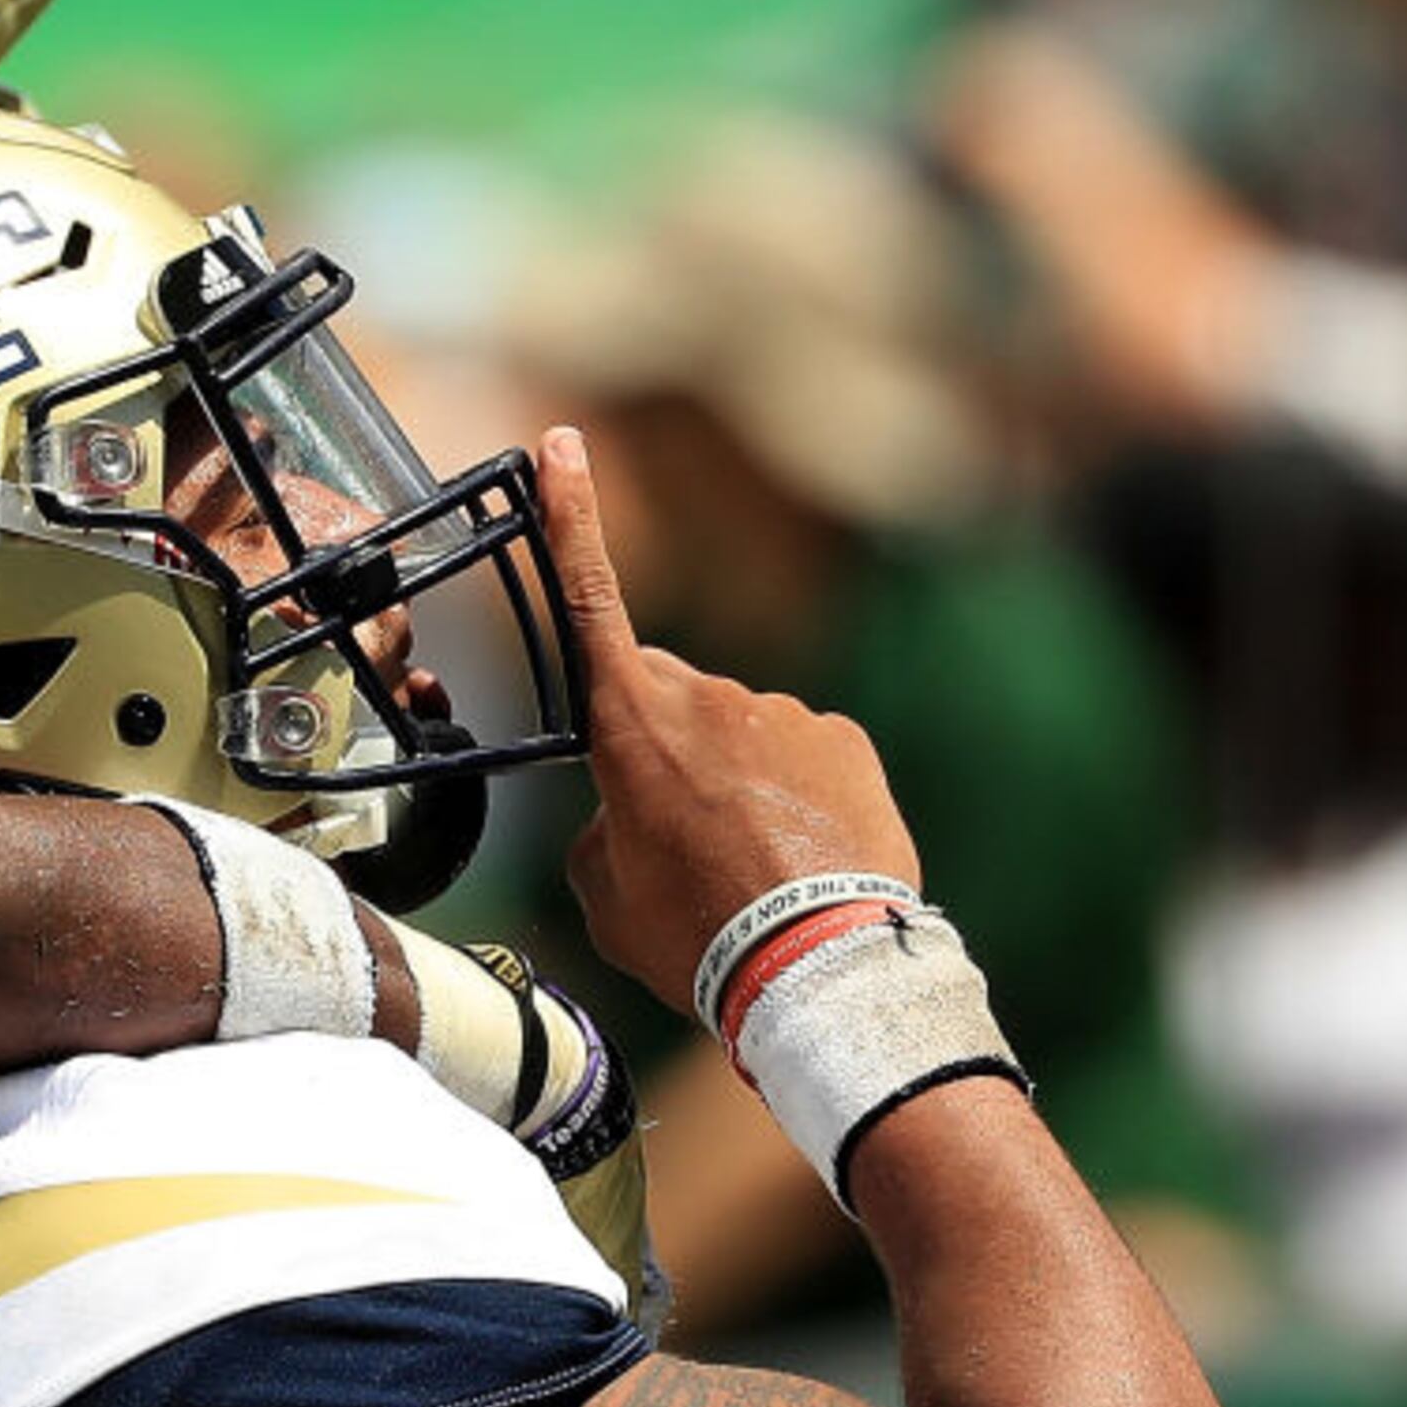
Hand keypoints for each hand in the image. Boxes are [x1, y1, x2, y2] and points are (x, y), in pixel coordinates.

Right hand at [543, 425, 922, 1016]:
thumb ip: (599, 833)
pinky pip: (804, 757)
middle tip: (676, 836)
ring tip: (747, 868)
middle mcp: (707, 697)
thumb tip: (625, 816)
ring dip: (735, 783)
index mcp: (630, 724)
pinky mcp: (844, 739)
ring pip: (740, 734)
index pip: (589, 598)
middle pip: (664, 697)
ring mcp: (784, 713)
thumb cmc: (695, 933)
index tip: (562, 444)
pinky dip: (796, 797)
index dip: (569, 519)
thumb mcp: (604, 893)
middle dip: (662, 742)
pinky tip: (799, 857)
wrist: (811, 962)